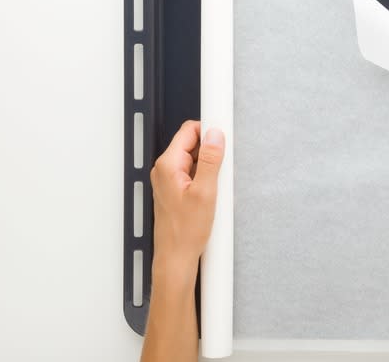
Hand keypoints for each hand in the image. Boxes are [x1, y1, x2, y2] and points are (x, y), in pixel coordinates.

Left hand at [150, 120, 224, 278]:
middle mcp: (165, 170)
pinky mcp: (176, 190)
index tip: (224, 135)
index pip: (189, 131)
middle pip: (193, 144)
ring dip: (210, 168)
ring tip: (217, 188)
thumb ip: (210, 160)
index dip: (209, 130)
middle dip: (211, 152)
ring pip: (195, 160)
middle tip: (223, 170)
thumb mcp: (206, 193)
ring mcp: (169, 180)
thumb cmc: (186, 232)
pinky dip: (206, 180)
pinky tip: (213, 196)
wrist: (177, 257)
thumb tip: (215, 135)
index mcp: (168, 165)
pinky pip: (193, 174)